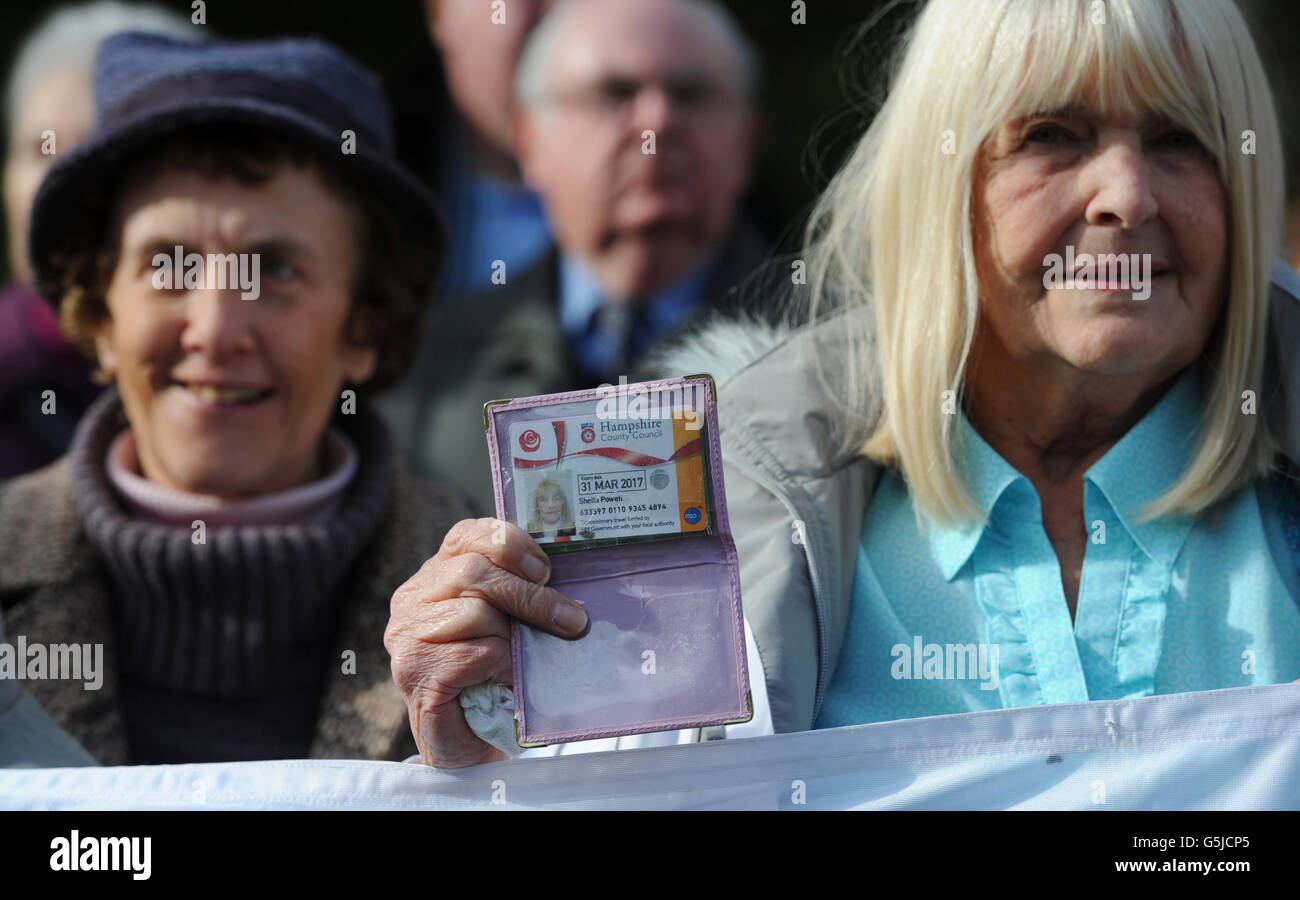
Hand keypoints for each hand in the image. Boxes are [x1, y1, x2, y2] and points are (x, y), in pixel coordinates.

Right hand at [385, 518, 588, 767]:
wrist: (468, 745)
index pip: (467, 534)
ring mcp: (408, 637)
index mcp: (433, 577)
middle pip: (476, 571)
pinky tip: (509, 680)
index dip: (511, 544)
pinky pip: (478, 652)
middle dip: (532, 595)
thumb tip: (567, 573)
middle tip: (572, 618)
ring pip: (477, 611)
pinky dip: (505, 666)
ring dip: (517, 636)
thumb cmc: (492, 677)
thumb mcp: (506, 622)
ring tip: (530, 659)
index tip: (547, 570)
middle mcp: (411, 600)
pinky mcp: (416, 672)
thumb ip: (516, 591)